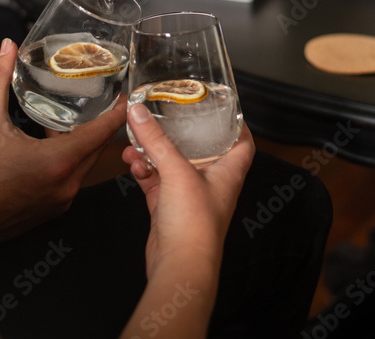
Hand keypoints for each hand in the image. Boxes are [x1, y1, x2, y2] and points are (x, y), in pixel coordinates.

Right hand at [0, 38, 125, 246]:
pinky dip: (67, 163)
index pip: (102, 132)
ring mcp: (60, 201)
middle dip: (99, 125)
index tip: (125, 97)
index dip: (116, 112)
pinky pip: (70, 181)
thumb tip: (7, 48)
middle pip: (95, 149)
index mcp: (59, 162)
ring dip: (80, 144)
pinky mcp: (50, 211)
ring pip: (83, 165)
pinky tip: (48, 148)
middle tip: (100, 103)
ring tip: (70, 121)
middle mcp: (67, 185)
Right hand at [121, 103, 253, 279]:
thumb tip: (139, 112)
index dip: (236, 125)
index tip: (224, 108)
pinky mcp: (168, 207)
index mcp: (228, 172)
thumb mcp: (177, 172)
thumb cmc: (195, 225)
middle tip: (168, 116)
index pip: (242, 143)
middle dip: (182, 134)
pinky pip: (155, 181)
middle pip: (201, 150)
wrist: (179, 265)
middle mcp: (212, 182)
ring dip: (154, 151)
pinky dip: (143, 170)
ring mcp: (189, 195)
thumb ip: (156, 140)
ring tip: (137, 140)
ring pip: (172, 164)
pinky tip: (132, 163)